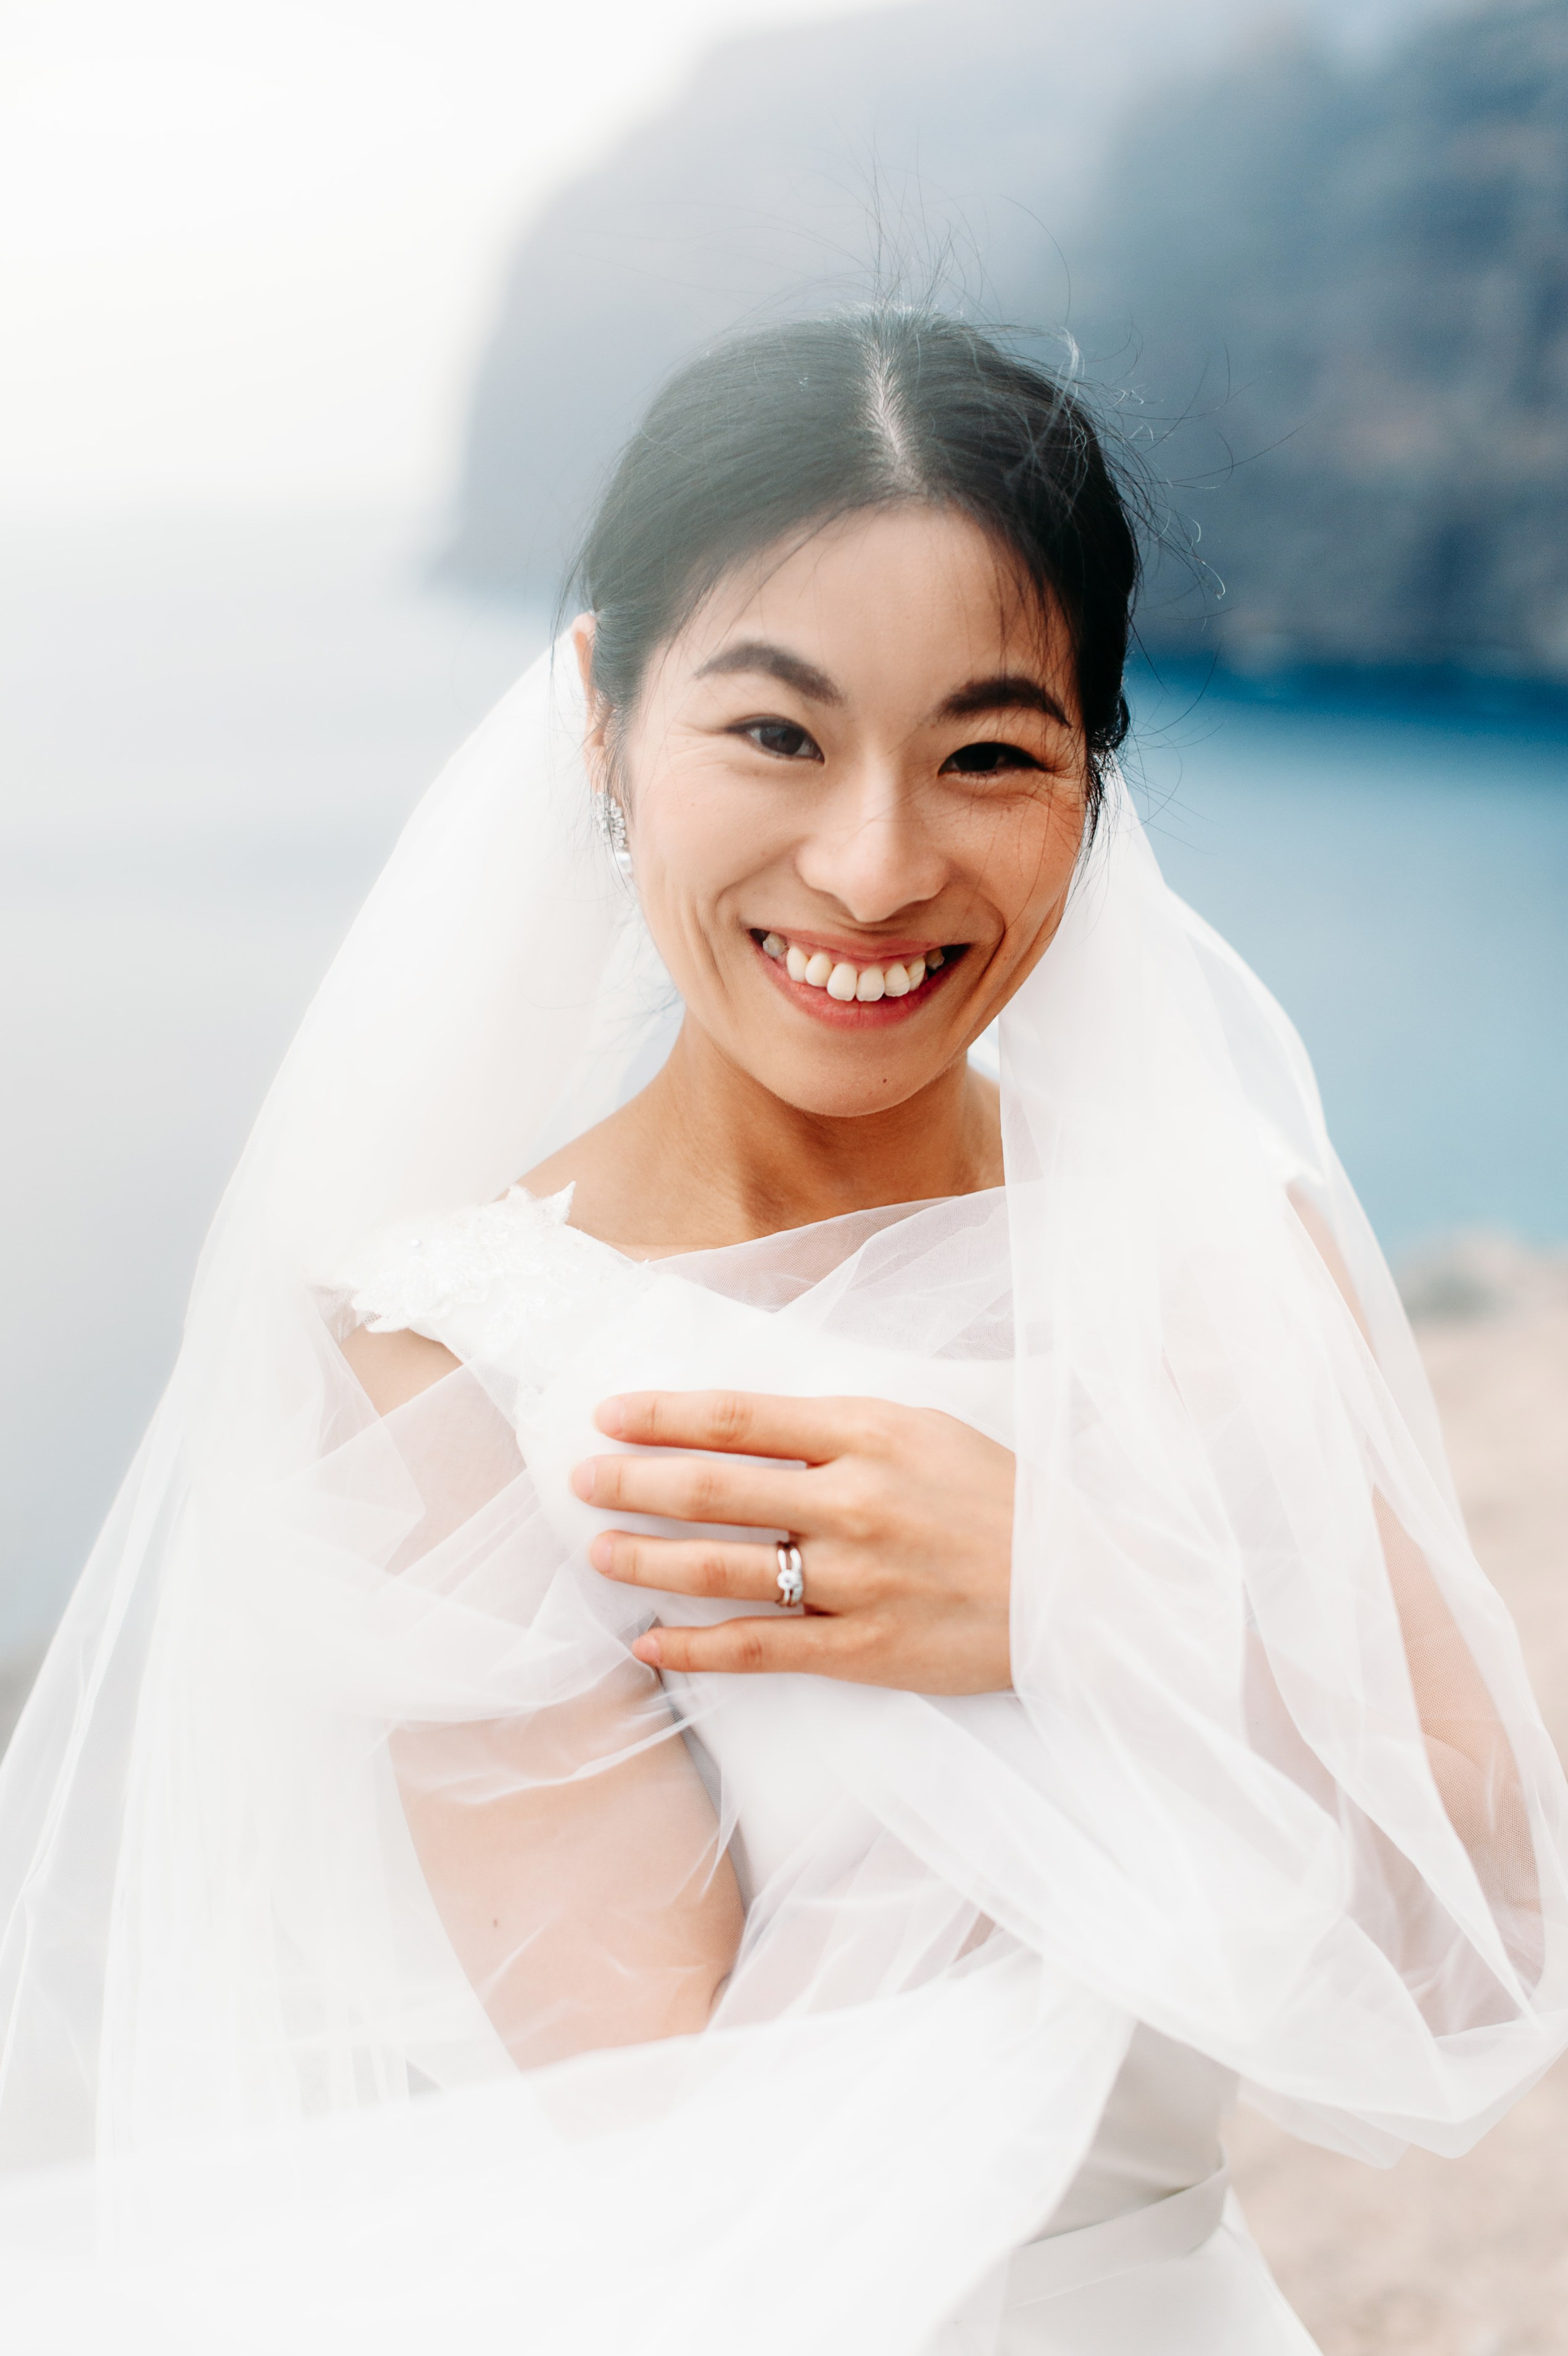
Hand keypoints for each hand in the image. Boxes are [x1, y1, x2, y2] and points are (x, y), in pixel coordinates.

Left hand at [572, 1392, 1014, 1693]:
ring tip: (597, 1551)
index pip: (739, 1417)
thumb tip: (745, 1427)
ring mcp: (856, 1579)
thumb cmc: (1002, 1500)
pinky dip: (695, 1646)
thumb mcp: (926, 1431)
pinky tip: (650, 1641)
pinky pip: (759, 1648)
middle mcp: (854, 1501)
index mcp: (870, 1432)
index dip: (663, 1415)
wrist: (1083, 1587)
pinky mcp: (863, 1648)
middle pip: (713, 1488)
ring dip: (647, 1559)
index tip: (610, 1414)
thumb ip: (840, 1429)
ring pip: (723, 1567)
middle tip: (580, 1480)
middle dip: (633, 1482)